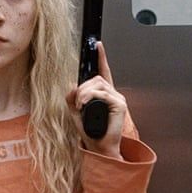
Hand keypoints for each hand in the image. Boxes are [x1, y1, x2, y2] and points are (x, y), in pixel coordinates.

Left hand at [66, 42, 125, 158]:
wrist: (99, 148)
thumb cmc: (90, 133)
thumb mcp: (75, 113)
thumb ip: (72, 98)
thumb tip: (71, 85)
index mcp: (103, 95)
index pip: (103, 72)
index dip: (101, 57)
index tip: (98, 45)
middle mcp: (112, 94)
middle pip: (96, 78)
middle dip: (83, 87)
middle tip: (77, 101)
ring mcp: (117, 99)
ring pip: (98, 84)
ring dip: (84, 93)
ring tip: (80, 105)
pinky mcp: (120, 105)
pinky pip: (103, 94)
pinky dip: (90, 97)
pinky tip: (85, 106)